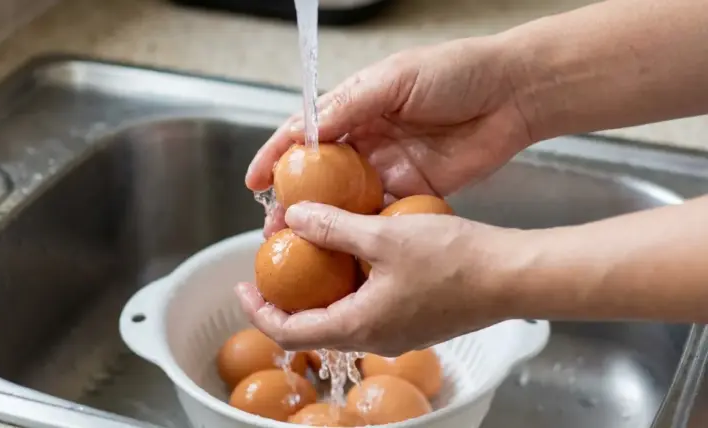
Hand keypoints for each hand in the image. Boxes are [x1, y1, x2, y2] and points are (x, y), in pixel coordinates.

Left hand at [235, 202, 521, 355]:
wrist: (512, 277)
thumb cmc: (453, 260)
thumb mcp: (382, 236)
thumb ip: (333, 226)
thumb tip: (293, 217)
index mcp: (358, 326)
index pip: (289, 332)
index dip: (258, 311)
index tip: (243, 286)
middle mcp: (374, 337)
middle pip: (312, 327)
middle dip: (287, 298)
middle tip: (275, 265)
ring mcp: (397, 331)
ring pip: (342, 315)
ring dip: (320, 288)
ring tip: (312, 252)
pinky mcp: (416, 319)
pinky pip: (369, 307)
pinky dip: (350, 285)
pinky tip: (357, 252)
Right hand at [246, 38, 532, 236]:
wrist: (512, 95)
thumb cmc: (456, 73)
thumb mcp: (395, 78)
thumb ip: (351, 105)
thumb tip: (310, 133)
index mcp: (356, 107)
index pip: (305, 134)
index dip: (275, 156)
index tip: (253, 181)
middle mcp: (367, 140)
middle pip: (319, 175)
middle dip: (294, 200)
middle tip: (274, 225)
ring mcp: (389, 168)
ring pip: (345, 200)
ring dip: (322, 222)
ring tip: (299, 244)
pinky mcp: (414, 190)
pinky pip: (381, 214)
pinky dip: (361, 230)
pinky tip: (343, 247)